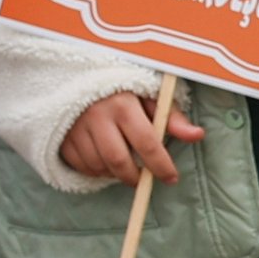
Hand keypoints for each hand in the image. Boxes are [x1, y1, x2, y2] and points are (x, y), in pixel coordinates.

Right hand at [61, 84, 197, 184]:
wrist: (75, 78)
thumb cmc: (121, 90)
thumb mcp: (149, 97)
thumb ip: (171, 117)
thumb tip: (197, 135)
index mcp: (122, 104)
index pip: (146, 143)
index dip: (161, 166)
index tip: (171, 178)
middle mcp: (96, 115)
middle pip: (118, 160)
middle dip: (134, 177)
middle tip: (143, 179)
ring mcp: (75, 126)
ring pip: (98, 165)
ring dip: (113, 173)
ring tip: (122, 166)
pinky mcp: (61, 136)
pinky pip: (79, 164)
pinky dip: (94, 170)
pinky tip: (103, 162)